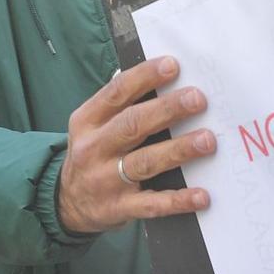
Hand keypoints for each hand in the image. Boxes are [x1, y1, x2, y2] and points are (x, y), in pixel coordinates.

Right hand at [57, 57, 213, 234]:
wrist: (67, 204)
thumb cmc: (93, 155)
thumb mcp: (92, 127)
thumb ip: (120, 107)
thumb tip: (163, 79)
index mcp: (87, 121)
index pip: (116, 93)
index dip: (145, 77)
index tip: (173, 65)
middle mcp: (93, 148)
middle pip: (133, 124)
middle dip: (167, 110)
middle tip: (198, 99)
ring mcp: (105, 180)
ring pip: (145, 162)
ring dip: (178, 150)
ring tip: (207, 140)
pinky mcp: (118, 208)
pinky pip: (152, 204)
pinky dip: (178, 200)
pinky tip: (202, 196)